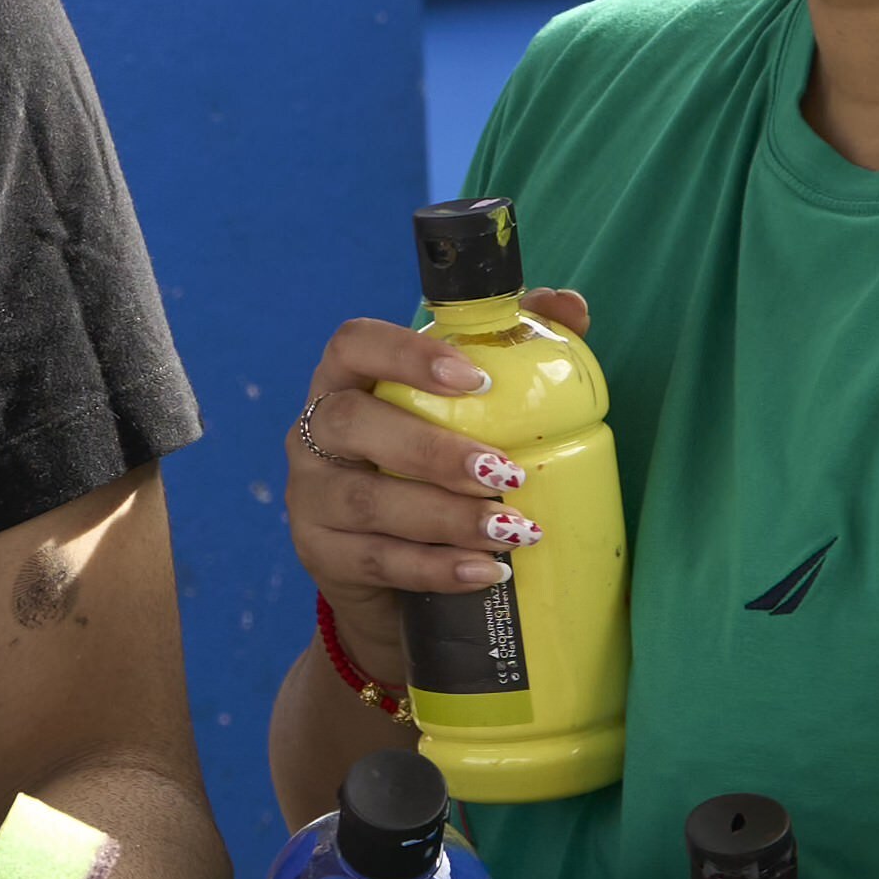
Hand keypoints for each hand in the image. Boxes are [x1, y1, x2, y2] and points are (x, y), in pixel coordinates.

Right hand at [285, 288, 590, 674]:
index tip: (476, 380)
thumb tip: (569, 307)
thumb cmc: (429, 471)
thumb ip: (510, 351)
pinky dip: (437, 568)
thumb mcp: (462, 413)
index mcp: (346, 381)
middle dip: (431, 449)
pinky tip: (487, 571)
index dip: (408, 354)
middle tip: (504, 473)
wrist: (388, 572)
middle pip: (351, 423)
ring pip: (366, 501)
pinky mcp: (319, 555)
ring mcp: (309, 497)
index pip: (354, 345)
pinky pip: (376, 561)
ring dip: (445, 516)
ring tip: (511, 529)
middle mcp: (313, 433)